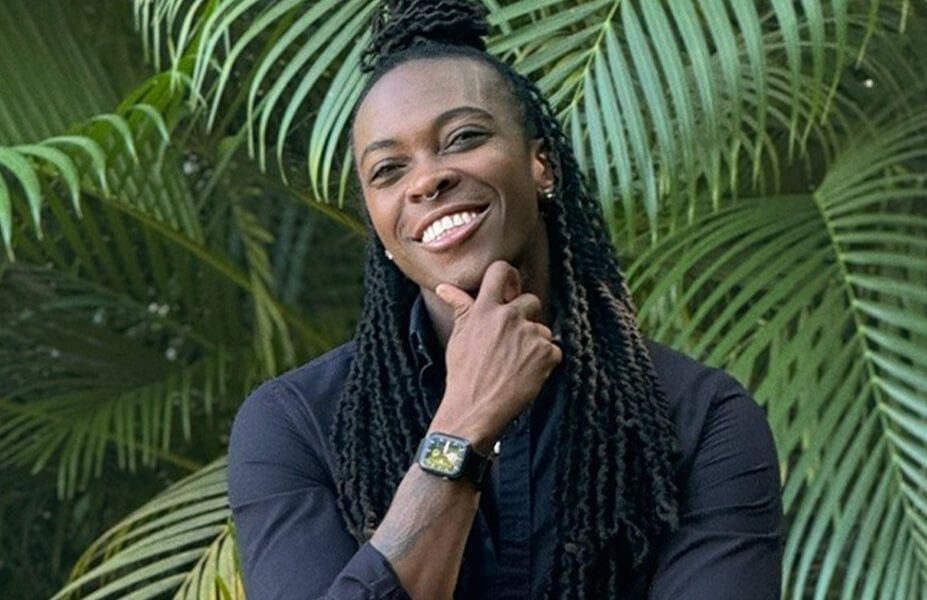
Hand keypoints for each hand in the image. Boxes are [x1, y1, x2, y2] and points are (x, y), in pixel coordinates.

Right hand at [431, 261, 562, 450]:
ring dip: (534, 343)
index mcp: (484, 310)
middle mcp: (509, 317)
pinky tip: (527, 374)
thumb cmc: (464, 373)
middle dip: (526, 317)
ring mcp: (530, 335)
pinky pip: (553, 350)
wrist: (475, 409)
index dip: (509, 277)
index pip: (500, 271)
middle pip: (531, 300)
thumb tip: (444, 288)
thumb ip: (459, 307)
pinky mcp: (547, 354)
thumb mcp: (458, 336)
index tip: (510, 288)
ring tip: (515, 364)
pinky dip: (544, 362)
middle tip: (512, 341)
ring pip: (542, 329)